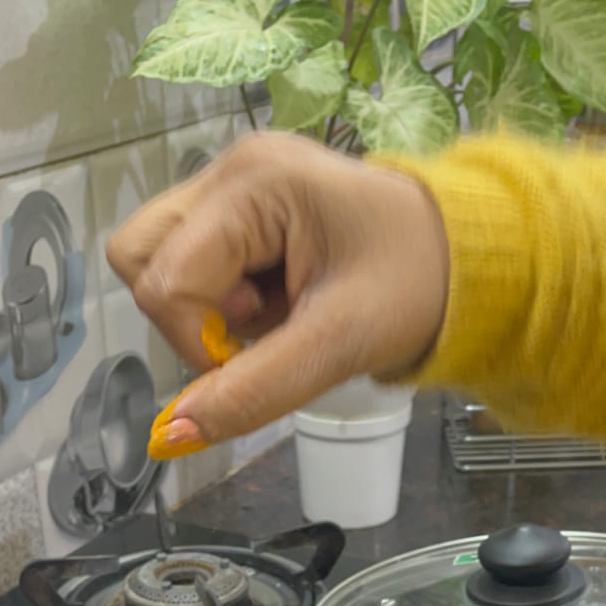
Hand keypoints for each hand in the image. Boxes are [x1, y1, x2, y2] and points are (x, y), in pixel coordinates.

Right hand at [106, 131, 448, 451]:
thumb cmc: (417, 284)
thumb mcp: (337, 346)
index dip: (198, 339)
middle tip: (260, 326)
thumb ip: (251, 392)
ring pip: (156, 259)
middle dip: (188, 316)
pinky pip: (191, 261)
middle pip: (139, 257)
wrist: (466, 258)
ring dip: (203, 308)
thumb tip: (169, 436)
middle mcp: (232, 169)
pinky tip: (277, 299)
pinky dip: (222, 298)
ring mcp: (233, 182)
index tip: (258, 352)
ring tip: (272, 311)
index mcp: (255, 183)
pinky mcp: (240, 206)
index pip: (163, 281)